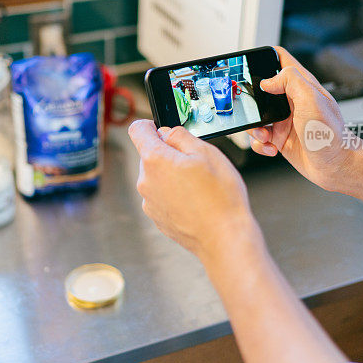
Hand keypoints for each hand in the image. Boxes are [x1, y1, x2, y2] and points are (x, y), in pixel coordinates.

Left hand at [128, 120, 258, 258]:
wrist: (224, 237)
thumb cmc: (219, 196)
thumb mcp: (206, 152)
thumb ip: (180, 136)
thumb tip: (166, 133)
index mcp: (154, 160)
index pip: (138, 130)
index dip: (150, 125)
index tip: (162, 130)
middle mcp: (145, 181)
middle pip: (150, 155)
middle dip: (168, 154)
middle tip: (195, 163)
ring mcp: (149, 202)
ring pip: (157, 177)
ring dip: (172, 175)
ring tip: (199, 186)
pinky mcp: (157, 218)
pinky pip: (162, 196)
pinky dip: (174, 194)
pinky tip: (196, 201)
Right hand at [249, 47, 357, 190]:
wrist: (337, 167)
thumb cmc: (331, 136)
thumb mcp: (311, 100)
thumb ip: (290, 81)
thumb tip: (267, 81)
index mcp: (301, 85)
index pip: (280, 59)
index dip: (264, 57)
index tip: (251, 66)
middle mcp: (291, 101)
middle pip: (261, 89)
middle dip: (252, 101)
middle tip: (253, 110)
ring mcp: (285, 120)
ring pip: (256, 116)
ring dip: (254, 127)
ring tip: (265, 135)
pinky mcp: (280, 138)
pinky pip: (259, 138)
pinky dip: (260, 144)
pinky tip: (272, 148)